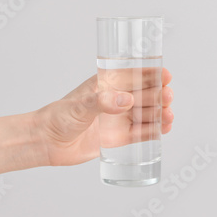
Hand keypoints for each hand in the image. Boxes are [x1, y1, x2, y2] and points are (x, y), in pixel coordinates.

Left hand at [30, 68, 173, 165]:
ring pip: (146, 114)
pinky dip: (154, 131)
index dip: (151, 74)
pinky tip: (164, 129)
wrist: (48, 142)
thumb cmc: (59, 116)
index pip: (134, 75)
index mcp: (107, 84)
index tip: (165, 75)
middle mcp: (116, 100)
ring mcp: (118, 119)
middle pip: (145, 94)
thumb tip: (127, 101)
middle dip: (159, 94)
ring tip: (168, 116)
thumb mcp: (80, 105)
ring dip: (160, 113)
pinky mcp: (118, 137)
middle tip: (167, 97)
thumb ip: (102, 102)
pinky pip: (141, 133)